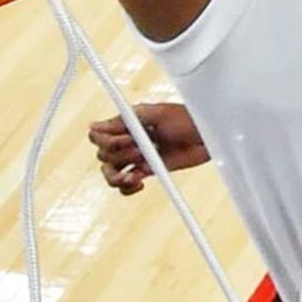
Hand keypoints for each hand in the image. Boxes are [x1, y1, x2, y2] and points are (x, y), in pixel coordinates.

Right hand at [89, 101, 208, 191]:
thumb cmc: (187, 119)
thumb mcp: (157, 113)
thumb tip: (94, 125)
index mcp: (126, 124)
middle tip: (141, 150)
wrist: (207, 137)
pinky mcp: (146, 171)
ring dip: (118, 176)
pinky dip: (127, 188)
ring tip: (135, 175)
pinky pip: (125, 185)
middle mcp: (127, 140)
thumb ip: (127, 118)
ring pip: (110, 173)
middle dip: (120, 155)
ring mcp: (136, 157)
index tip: (126, 138)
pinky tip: (139, 182)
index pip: (98, 137)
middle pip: (103, 156)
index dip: (107, 141)